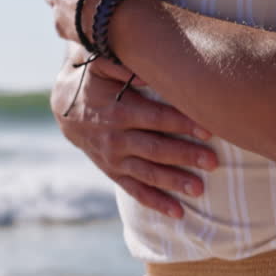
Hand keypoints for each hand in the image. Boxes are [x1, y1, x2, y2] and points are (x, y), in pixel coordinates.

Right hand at [52, 43, 218, 218]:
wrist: (62, 107)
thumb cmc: (91, 78)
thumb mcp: (100, 64)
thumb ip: (122, 63)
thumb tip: (147, 68)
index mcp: (119, 110)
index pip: (156, 118)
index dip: (182, 123)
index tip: (208, 129)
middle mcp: (116, 138)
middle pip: (156, 149)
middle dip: (185, 156)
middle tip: (213, 162)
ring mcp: (114, 158)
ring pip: (147, 173)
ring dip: (174, 181)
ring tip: (199, 190)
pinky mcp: (113, 171)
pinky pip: (135, 190)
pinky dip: (155, 202)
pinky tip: (177, 212)